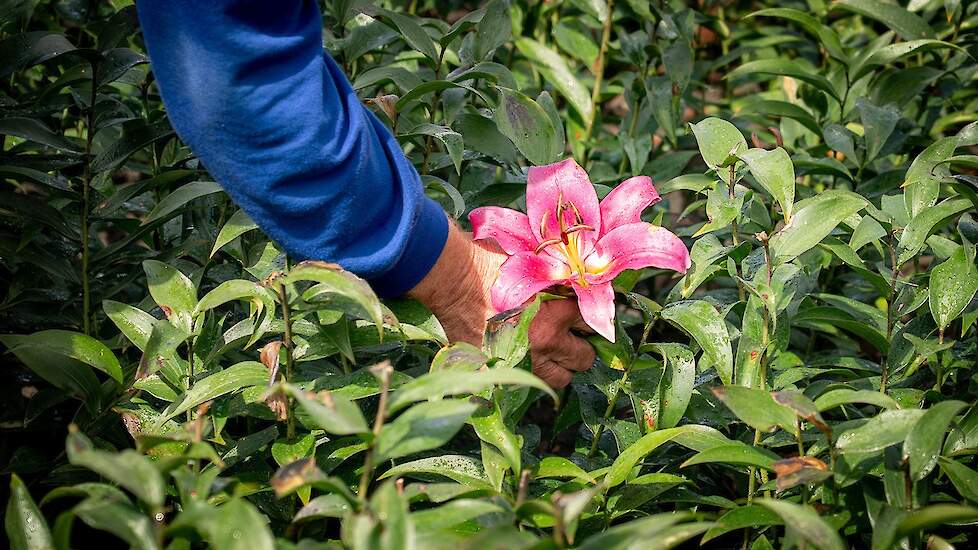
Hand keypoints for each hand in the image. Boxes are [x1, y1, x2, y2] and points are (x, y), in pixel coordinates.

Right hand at [408, 222, 594, 387]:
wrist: (452, 279)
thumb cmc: (490, 263)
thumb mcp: (533, 267)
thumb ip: (560, 284)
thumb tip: (580, 289)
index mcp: (558, 313)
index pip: (592, 325)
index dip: (584, 320)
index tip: (577, 318)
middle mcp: (546, 342)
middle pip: (583, 358)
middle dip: (578, 347)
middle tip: (567, 337)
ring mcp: (523, 361)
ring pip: (560, 379)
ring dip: (558, 366)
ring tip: (548, 352)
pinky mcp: (500, 370)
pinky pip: (527, 380)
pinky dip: (527, 370)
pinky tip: (520, 355)